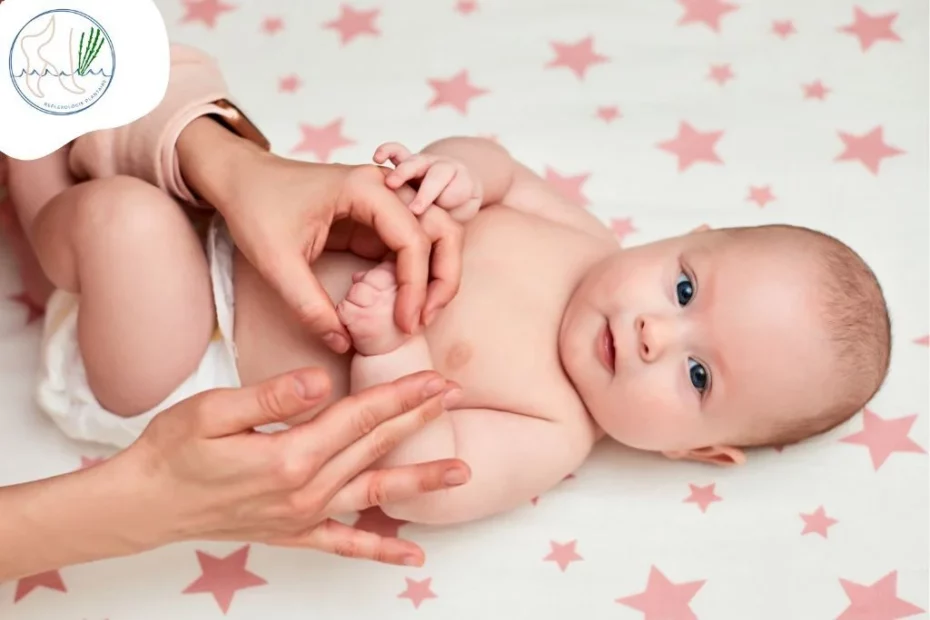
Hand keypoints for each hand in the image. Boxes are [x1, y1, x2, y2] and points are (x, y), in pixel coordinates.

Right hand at [127, 367, 468, 565]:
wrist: (144, 505)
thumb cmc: (172, 452)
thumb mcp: (211, 411)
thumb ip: (270, 397)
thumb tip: (320, 381)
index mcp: (289, 456)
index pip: (358, 417)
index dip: (400, 396)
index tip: (434, 380)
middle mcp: (304, 490)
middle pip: (373, 447)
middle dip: (417, 420)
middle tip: (454, 398)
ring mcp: (302, 517)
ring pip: (373, 494)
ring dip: (419, 482)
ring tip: (460, 473)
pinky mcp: (293, 533)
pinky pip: (344, 545)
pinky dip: (379, 550)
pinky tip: (411, 556)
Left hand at [177, 119, 464, 351]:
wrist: (240, 179)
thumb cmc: (255, 207)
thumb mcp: (275, 262)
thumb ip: (308, 305)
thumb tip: (342, 342)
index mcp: (365, 189)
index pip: (413, 238)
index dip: (414, 286)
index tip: (405, 324)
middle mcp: (384, 189)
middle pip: (442, 229)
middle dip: (443, 276)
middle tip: (426, 318)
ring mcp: (383, 204)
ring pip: (434, 236)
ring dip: (436, 274)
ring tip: (420, 314)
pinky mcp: (375, 221)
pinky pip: (410, 247)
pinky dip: (414, 275)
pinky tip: (402, 305)